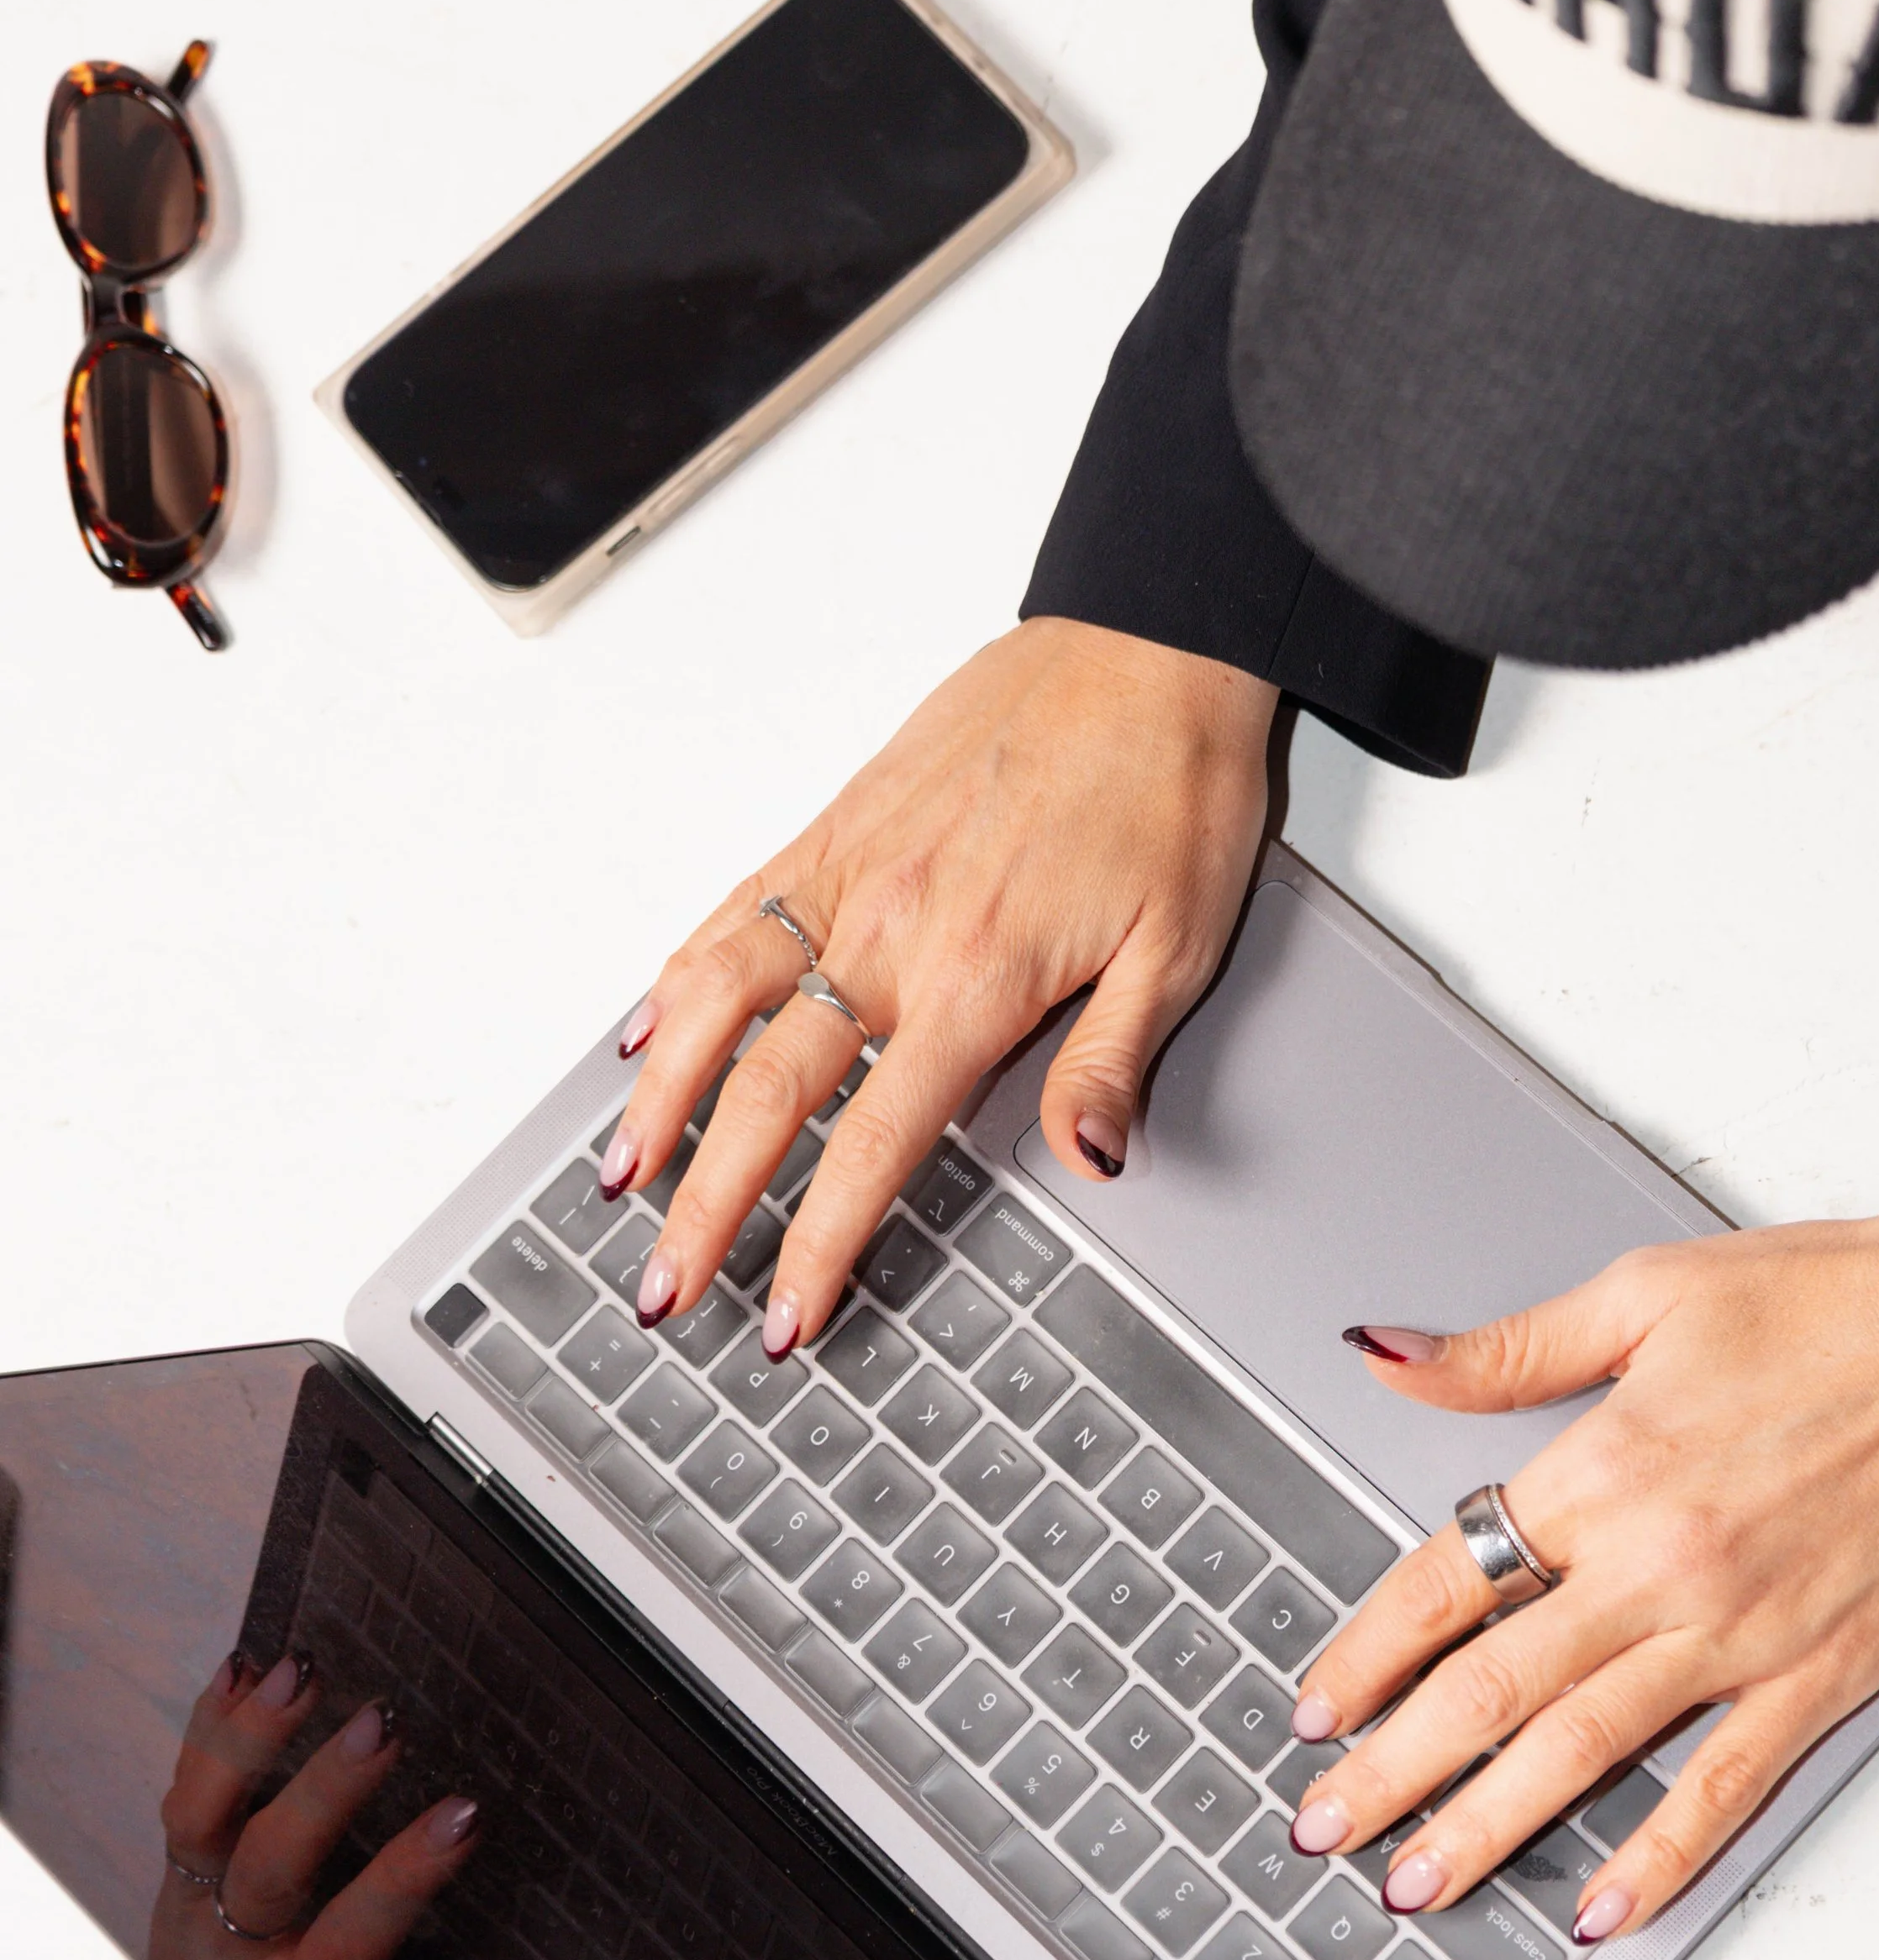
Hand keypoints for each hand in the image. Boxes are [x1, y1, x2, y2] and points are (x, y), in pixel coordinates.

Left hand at [151, 1649, 477, 1959]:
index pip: (350, 1935)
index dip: (406, 1875)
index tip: (465, 1816)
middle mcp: (231, 1954)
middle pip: (266, 1863)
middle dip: (324, 1791)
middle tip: (383, 1726)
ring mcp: (194, 1909)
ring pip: (200, 1817)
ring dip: (248, 1739)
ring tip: (301, 1671)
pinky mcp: (180, 1877)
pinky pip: (180, 1796)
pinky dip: (205, 1728)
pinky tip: (239, 1668)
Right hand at [602, 619, 1275, 1347]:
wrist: (1146, 643)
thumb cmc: (1170, 782)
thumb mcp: (1179, 945)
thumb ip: (1111, 1063)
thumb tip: (1089, 1161)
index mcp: (978, 978)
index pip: (871, 1144)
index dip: (818, 1242)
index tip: (784, 1317)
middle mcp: (893, 928)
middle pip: (766, 1094)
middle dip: (705, 1207)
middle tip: (666, 1288)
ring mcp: (850, 871)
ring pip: (715, 1000)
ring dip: (655, 1100)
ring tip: (619, 1179)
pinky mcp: (836, 821)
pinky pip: (732, 910)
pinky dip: (674, 979)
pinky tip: (643, 1030)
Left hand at [1287, 1195, 1878, 1939]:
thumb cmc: (1841, 1299)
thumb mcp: (1648, 1292)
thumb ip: (1506, 1352)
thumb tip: (1387, 1357)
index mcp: (1606, 1466)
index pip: (1445, 1582)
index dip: (1365, 1655)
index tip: (1314, 1710)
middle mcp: (1662, 1562)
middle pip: (1490, 1689)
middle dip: (1392, 1774)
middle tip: (1321, 1828)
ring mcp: (1745, 1630)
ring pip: (1583, 1753)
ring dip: (1487, 1829)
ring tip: (1414, 1885)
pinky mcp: (1827, 1672)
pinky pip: (1725, 1785)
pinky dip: (1659, 1856)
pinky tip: (1602, 1907)